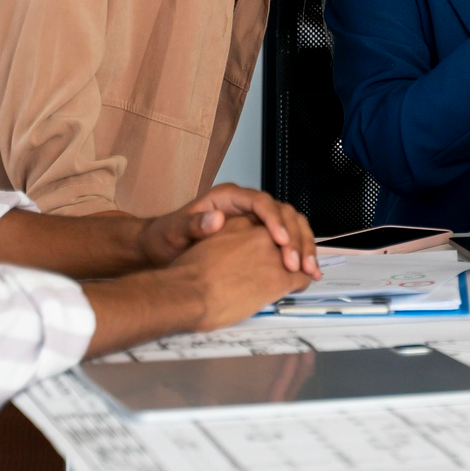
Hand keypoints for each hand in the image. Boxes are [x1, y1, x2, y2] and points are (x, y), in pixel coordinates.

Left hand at [138, 185, 320, 278]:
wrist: (159, 250)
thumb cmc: (164, 238)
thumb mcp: (173, 232)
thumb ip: (193, 226)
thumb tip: (216, 218)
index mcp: (228, 197)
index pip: (261, 202)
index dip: (275, 221)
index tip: (281, 241)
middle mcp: (246, 206)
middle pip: (284, 213)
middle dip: (297, 238)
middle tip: (300, 264)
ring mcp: (255, 221)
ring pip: (291, 226)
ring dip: (303, 248)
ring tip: (310, 270)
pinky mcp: (258, 237)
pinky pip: (286, 241)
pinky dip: (296, 255)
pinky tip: (303, 273)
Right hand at [169, 216, 312, 331]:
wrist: (187, 293)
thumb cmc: (189, 276)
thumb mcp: (207, 243)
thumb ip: (226, 239)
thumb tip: (234, 246)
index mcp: (242, 221)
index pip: (271, 218)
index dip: (280, 230)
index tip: (282, 242)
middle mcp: (261, 233)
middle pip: (291, 231)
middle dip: (300, 244)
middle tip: (302, 260)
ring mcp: (273, 253)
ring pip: (300, 253)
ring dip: (305, 261)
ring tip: (305, 272)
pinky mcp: (280, 276)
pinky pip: (301, 277)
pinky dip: (303, 281)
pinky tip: (300, 285)